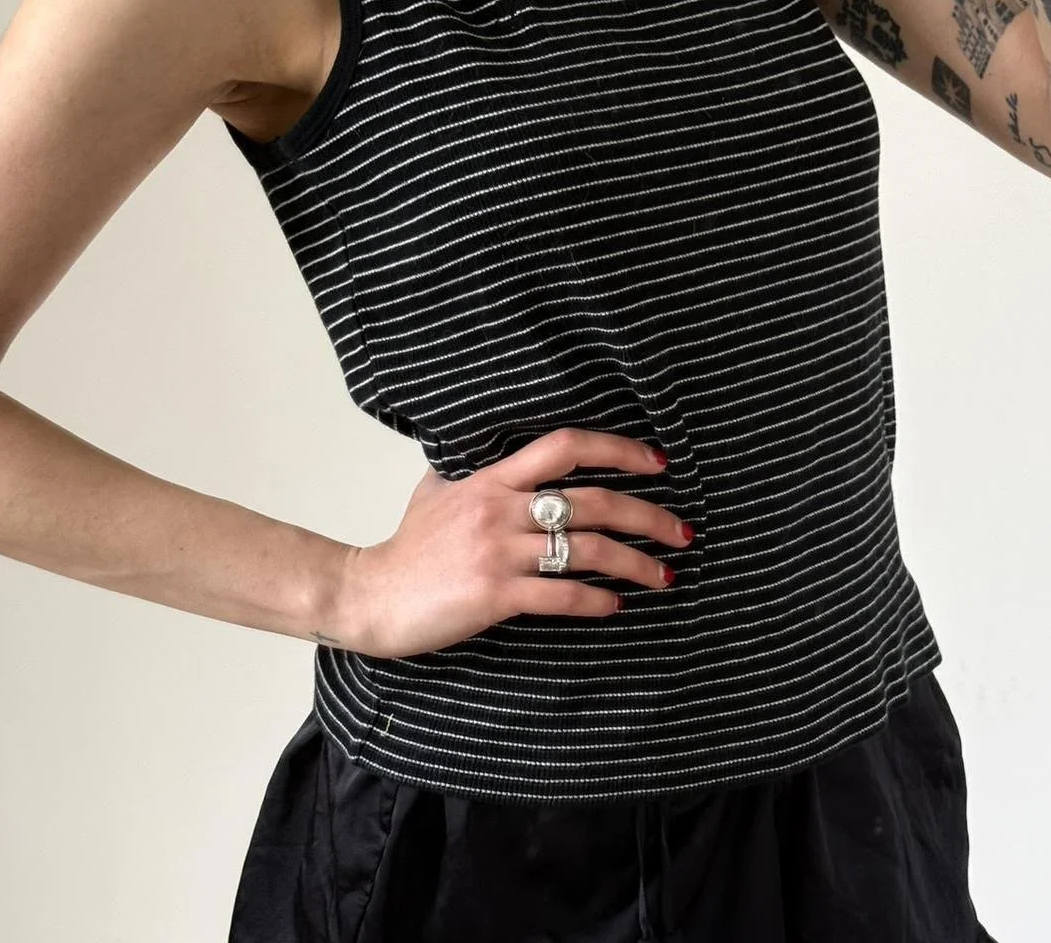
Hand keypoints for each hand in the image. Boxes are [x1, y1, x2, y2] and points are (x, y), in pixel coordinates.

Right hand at [333, 428, 691, 658]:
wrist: (368, 595)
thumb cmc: (407, 546)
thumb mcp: (436, 491)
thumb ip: (475, 471)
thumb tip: (500, 453)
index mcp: (492, 478)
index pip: (565, 446)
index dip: (618, 448)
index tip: (657, 461)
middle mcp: (501, 508)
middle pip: (594, 500)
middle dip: (648, 515)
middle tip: (682, 531)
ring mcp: (499, 551)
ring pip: (587, 550)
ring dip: (636, 563)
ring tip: (664, 576)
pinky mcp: (494, 594)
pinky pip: (562, 595)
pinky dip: (597, 600)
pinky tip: (615, 605)